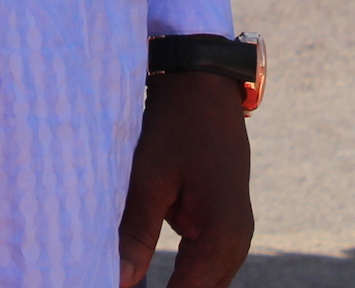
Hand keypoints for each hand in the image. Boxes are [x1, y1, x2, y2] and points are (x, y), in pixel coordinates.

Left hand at [116, 72, 254, 287]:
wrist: (205, 87)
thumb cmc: (177, 127)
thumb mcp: (150, 178)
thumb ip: (136, 234)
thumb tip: (118, 282)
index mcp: (222, 235)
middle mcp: (236, 243)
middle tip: (118, 283)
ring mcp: (235, 236)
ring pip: (204, 283)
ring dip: (175, 285)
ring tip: (130, 280)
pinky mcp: (225, 227)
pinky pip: (204, 266)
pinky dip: (182, 275)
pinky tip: (147, 274)